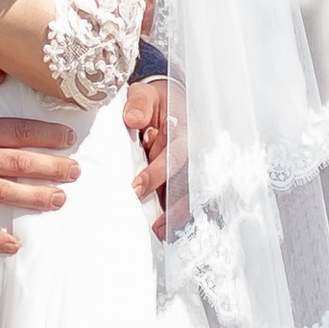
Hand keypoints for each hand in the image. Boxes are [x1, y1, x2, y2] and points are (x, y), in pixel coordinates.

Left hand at [121, 78, 189, 237]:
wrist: (170, 104)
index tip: (136, 188)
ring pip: (196, 195)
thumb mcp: (145, 95)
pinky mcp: (193, 180)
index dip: (157, 173)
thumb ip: (139, 104)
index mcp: (184, 132)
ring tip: (162, 232)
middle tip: (154, 223)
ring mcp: (196, 168)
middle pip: (190, 182)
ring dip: (180, 216)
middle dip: (173, 204)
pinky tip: (172, 232)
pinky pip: (196, 201)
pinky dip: (185, 218)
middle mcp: (195, 153)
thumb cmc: (155, 103)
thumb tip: (132, 120)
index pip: (175, 155)